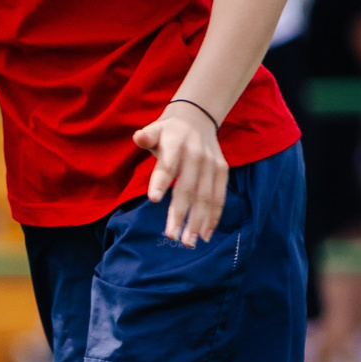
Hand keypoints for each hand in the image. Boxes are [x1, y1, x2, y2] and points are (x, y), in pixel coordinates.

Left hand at [132, 101, 227, 244]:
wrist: (197, 119)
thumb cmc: (168, 132)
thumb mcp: (154, 129)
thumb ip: (146, 137)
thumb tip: (138, 137)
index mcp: (176, 144)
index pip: (168, 165)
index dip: (161, 181)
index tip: (153, 200)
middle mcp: (196, 155)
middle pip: (187, 188)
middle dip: (180, 213)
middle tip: (171, 236)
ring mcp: (211, 164)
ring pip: (205, 197)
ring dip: (198, 221)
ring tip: (188, 242)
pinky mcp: (222, 171)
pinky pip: (219, 197)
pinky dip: (213, 217)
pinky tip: (205, 235)